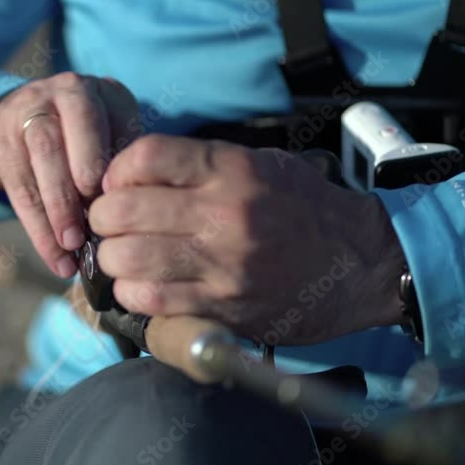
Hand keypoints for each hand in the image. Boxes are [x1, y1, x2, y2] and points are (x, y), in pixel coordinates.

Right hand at [0, 72, 140, 277]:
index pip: (114, 124)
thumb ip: (121, 168)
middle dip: (83, 181)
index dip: (118, 165)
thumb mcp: (108, 141)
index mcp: (101, 92)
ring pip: (44, 159)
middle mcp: (63, 92)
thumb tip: (132, 218)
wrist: (10, 124)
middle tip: (96, 223)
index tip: (126, 203)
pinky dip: (40, 231)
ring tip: (73, 249)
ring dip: (59, 210)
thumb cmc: (79, 144)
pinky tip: (57, 259)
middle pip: (74, 132)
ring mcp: (26, 112)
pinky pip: (21, 190)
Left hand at [88, 135, 405, 345]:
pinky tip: (143, 285)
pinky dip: (132, 292)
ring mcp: (221, 265)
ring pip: (126, 258)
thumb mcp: (260, 166)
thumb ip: (200, 166)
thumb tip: (132, 172)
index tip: (117, 184)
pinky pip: (150, 299)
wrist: (361, 263)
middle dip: (103, 218)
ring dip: (113, 258)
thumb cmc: (305, 209)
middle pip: (121, 210)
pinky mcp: (222, 307)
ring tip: (124, 256)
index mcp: (231, 171)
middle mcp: (223, 215)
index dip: (116, 171)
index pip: (144, 157)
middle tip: (111, 224)